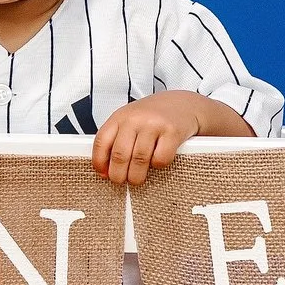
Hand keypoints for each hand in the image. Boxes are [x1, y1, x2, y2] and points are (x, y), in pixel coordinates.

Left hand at [93, 90, 249, 185]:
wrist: (184, 104)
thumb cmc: (155, 116)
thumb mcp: (130, 120)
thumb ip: (117, 139)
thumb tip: (105, 169)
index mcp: (120, 116)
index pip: (101, 142)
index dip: (99, 162)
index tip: (103, 173)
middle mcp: (135, 118)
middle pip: (120, 155)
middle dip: (118, 175)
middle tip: (121, 181)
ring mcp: (154, 124)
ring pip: (139, 160)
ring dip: (136, 176)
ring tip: (137, 178)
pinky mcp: (172, 132)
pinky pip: (160, 159)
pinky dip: (157, 166)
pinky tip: (157, 161)